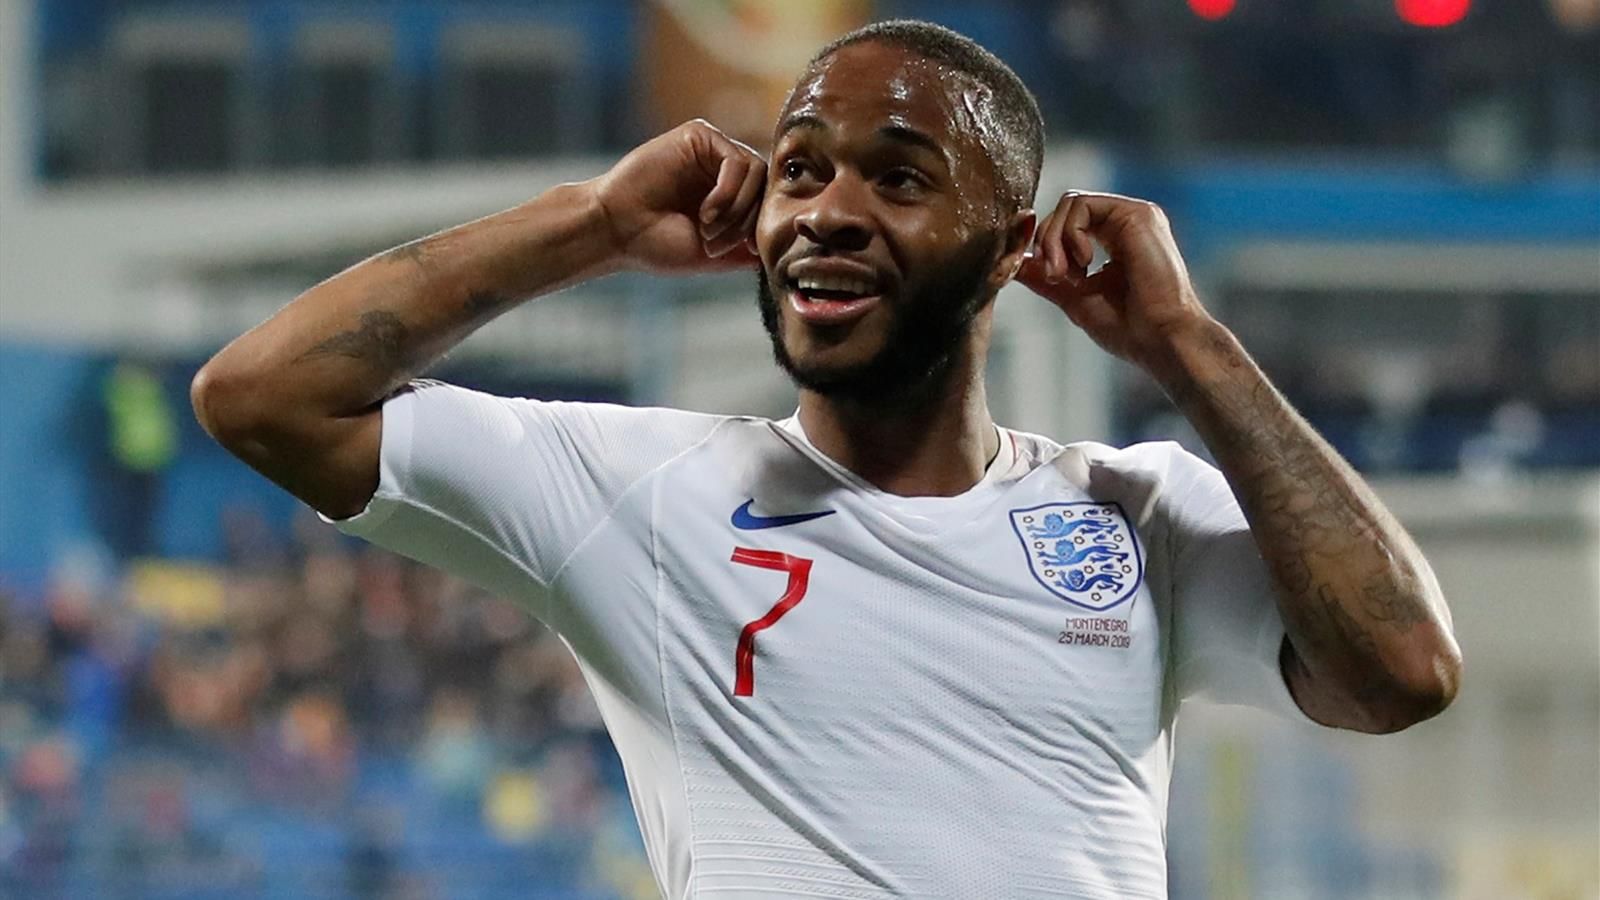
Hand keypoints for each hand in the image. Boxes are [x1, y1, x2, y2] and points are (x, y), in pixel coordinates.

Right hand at [590, 119, 765, 273]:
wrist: (616, 232)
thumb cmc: (657, 245)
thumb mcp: (716, 254)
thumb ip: (749, 244)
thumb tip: (782, 241)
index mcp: (728, 194)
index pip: (767, 201)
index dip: (758, 230)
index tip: (735, 252)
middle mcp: (721, 169)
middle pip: (767, 187)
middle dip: (747, 223)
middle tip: (716, 244)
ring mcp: (710, 150)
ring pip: (757, 173)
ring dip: (737, 210)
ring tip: (708, 229)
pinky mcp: (698, 136)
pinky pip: (737, 160)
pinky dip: (728, 192)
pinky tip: (706, 212)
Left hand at [1016, 191, 1215, 375]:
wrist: (1161, 339)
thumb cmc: (1128, 328)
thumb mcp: (1075, 299)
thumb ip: (1045, 279)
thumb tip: (1013, 265)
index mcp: (1115, 240)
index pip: (1067, 223)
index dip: (1045, 244)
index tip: (1047, 278)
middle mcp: (1125, 223)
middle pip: (1064, 209)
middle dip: (1046, 242)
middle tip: (1053, 277)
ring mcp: (1134, 216)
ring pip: (1070, 203)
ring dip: (1054, 239)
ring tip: (1066, 275)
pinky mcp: (1137, 214)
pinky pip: (1082, 205)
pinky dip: (1070, 234)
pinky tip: (1085, 263)